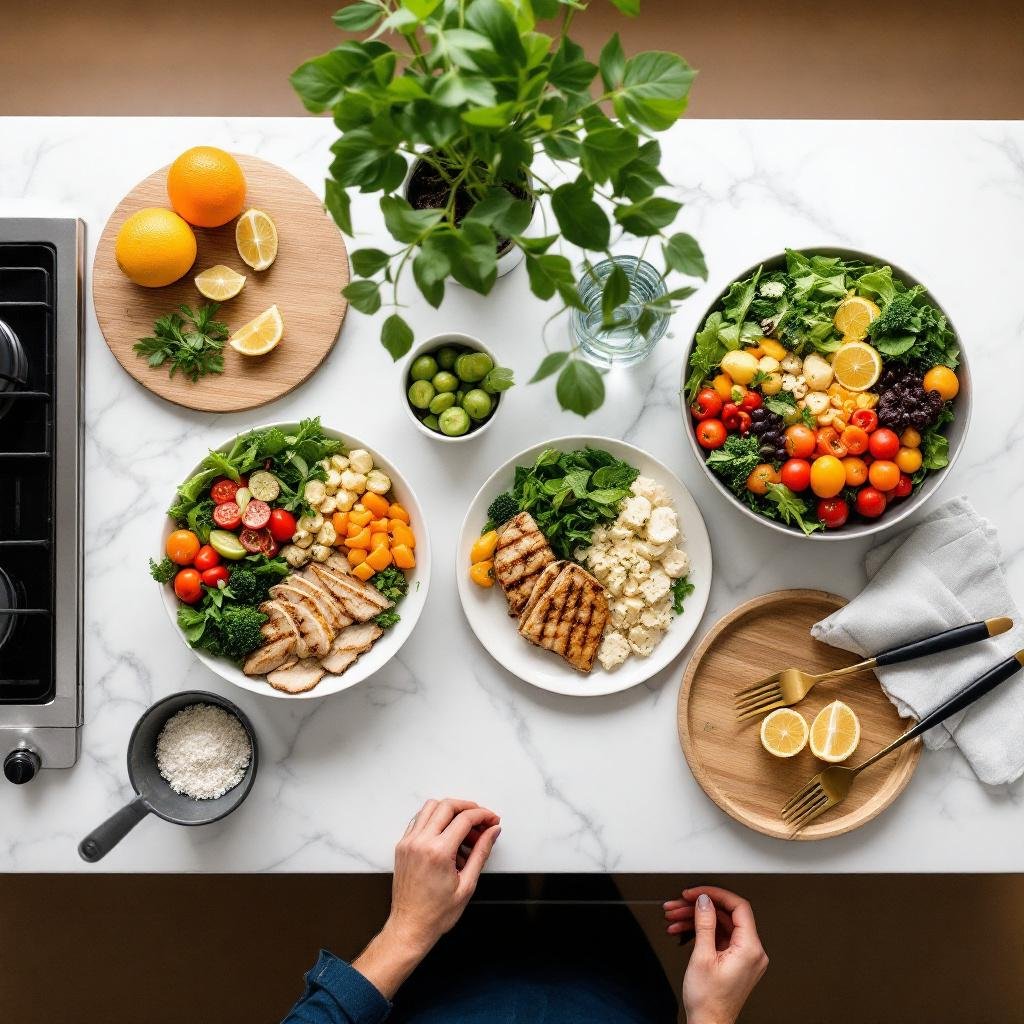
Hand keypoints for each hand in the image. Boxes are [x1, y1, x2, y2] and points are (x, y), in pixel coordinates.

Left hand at [389, 797, 501, 952]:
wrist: (410, 926)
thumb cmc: (436, 914)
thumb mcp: (467, 884)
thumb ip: (481, 852)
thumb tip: (492, 832)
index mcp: (438, 852)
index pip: (464, 818)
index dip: (483, 815)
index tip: (492, 820)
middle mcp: (420, 842)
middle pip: (447, 805)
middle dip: (468, 807)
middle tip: (481, 819)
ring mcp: (408, 842)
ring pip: (431, 807)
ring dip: (450, 810)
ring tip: (464, 828)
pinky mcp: (402, 846)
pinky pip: (419, 819)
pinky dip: (435, 819)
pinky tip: (447, 835)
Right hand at [663, 886, 767, 1023]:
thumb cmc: (708, 1001)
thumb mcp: (702, 956)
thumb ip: (704, 923)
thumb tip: (704, 900)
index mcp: (750, 949)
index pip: (738, 907)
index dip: (716, 894)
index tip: (697, 892)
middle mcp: (752, 952)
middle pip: (726, 915)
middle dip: (698, 908)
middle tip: (679, 904)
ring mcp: (744, 957)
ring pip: (719, 925)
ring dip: (695, 919)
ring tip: (674, 918)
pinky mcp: (735, 961)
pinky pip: (719, 937)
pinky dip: (700, 932)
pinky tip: (682, 931)